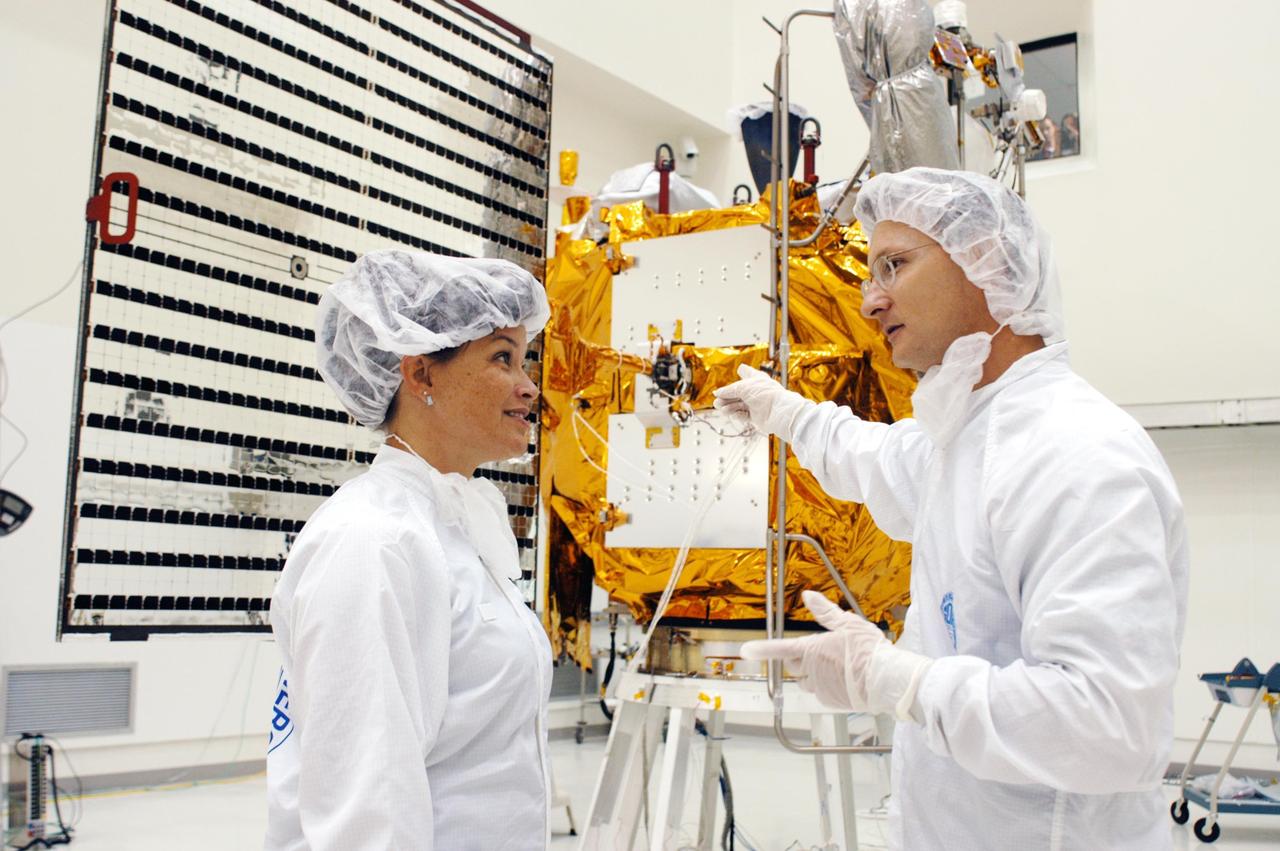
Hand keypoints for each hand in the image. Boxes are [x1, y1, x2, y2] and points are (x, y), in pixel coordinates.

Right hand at [711, 364, 813, 440]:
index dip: (742, 372)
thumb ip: (728, 390)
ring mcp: (756, 404)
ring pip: (738, 404)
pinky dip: (737, 414)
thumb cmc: (766, 394)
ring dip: (729, 406)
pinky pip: (743, 415)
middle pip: (737, 392)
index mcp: (756, 379)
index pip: (747, 373)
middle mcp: (756, 391)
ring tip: (721, 408)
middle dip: (726, 396)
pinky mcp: (756, 416)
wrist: (778, 411)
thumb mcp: (742, 388)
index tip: (739, 370)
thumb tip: (717, 393)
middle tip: (717, 401)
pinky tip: (732, 413)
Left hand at [740, 590, 932, 720]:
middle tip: (825, 652)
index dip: (762, 650)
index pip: (780, 649)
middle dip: (803, 659)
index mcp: (811, 650)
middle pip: (796, 665)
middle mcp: (811, 670)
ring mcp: (820, 688)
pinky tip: (846, 680)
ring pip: (808, 681)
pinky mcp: (831, 701)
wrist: (886, 680)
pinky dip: (829, 686)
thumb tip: (808, 595)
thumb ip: (825, 611)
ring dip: (815, 674)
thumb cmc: (868, 650)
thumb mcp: (848, 623)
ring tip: (840, 666)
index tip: (746, 651)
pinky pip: (822, 693)